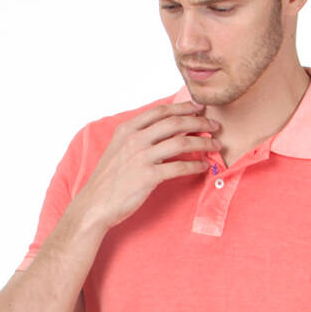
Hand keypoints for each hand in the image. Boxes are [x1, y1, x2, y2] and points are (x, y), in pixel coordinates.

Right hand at [74, 102, 218, 231]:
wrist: (95, 204)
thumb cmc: (109, 179)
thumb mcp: (118, 149)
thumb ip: (138, 137)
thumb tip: (163, 130)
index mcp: (127, 129)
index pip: (161, 111)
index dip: (183, 107)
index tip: (199, 108)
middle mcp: (135, 139)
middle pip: (175, 123)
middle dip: (199, 122)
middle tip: (214, 125)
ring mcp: (142, 157)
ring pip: (181, 142)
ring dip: (202, 142)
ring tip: (215, 145)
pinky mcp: (149, 177)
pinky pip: (179, 167)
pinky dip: (195, 165)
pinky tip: (204, 166)